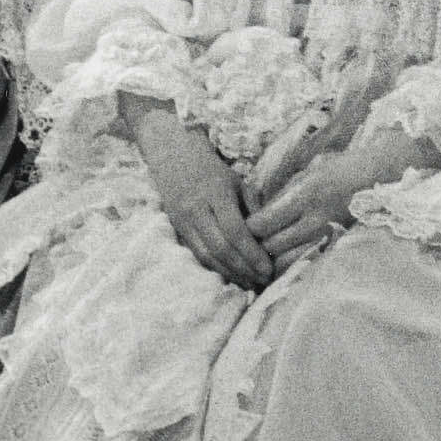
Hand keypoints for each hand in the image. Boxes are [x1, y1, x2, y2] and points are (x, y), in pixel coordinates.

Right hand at [123, 95, 276, 290]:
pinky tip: (230, 276)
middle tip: (263, 282)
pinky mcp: (177, 230)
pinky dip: (214, 269)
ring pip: (206, 256)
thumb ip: (252, 208)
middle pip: (221, 248)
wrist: (171, 155)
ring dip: (230, 274)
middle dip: (244, 269)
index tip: (269, 268)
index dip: (252, 254)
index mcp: (215, 194)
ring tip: (249, 284)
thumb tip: (267, 238)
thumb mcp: (237, 181)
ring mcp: (183, 221)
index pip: (235, 231)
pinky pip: (197, 254)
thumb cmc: (211, 168)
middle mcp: (196, 210)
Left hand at [245, 128, 440, 268]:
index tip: (242, 226)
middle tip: (248, 246)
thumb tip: (260, 212)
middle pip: (270, 246)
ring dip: (272, 260)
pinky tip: (287, 260)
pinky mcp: (336, 242)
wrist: (383, 175)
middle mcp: (315, 217)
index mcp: (305, 194)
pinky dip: (292, 262)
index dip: (248, 229)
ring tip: (263, 257)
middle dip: (256, 248)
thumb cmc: (344, 167)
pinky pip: (306, 259)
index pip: (262, 223)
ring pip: (287, 258)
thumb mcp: (309, 172)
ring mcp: (327, 233)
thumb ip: (285, 194)